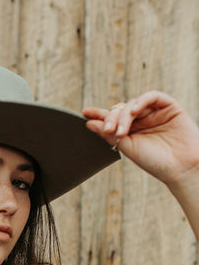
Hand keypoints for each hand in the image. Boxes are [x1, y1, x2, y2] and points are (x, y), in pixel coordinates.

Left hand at [82, 91, 198, 189]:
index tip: (84, 114)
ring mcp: (155, 112)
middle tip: (107, 130)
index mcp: (131, 130)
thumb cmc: (155, 161)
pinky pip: (152, 96)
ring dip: (123, 115)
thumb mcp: (127, 147)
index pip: (112, 119)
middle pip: (120, 110)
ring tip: (120, 131)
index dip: (98, 114)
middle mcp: (142, 120)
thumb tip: (89, 123)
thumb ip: (109, 134)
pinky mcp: (169, 106)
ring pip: (133, 104)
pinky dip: (140, 101)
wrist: (180, 168)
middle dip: (111, 118)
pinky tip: (132, 111)